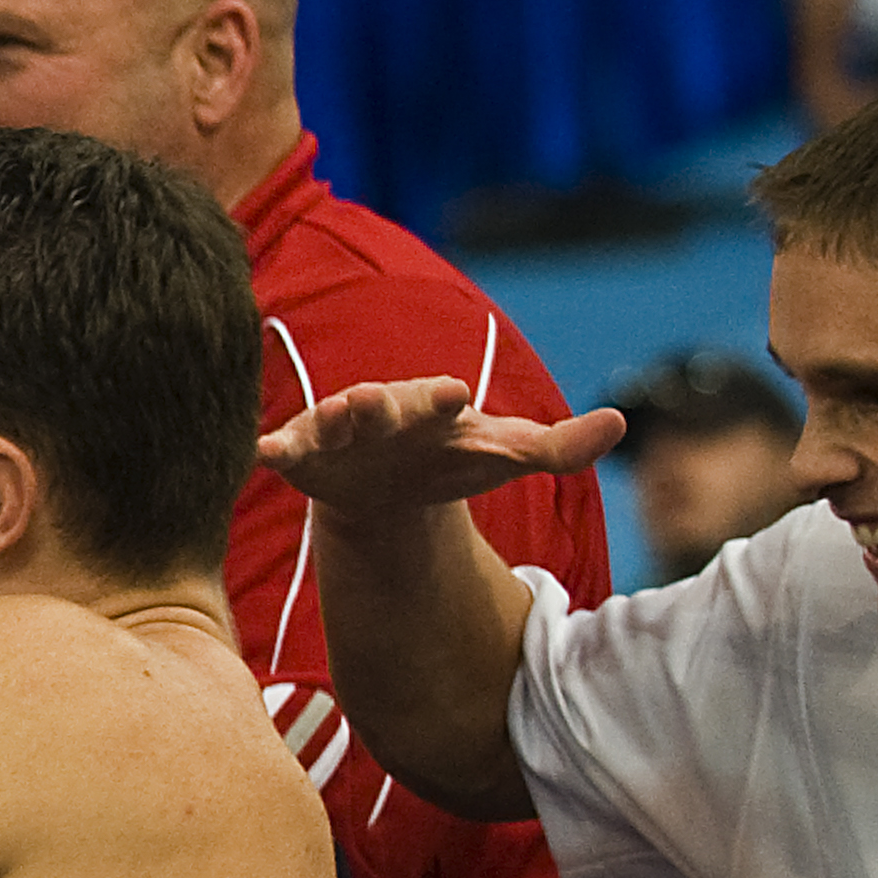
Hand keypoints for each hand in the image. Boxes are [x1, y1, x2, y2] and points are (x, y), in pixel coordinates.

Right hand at [257, 376, 624, 515]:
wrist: (388, 483)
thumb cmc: (450, 459)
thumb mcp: (504, 454)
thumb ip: (560, 446)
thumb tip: (622, 422)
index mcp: (432, 410)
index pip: (441, 401)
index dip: (445, 399)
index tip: (457, 394)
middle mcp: (383, 412)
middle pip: (380, 403)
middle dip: (375, 402)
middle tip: (369, 400)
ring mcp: (339, 432)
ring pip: (330, 421)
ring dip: (327, 420)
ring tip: (326, 419)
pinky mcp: (303, 456)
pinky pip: (282, 448)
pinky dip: (268, 447)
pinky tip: (255, 451)